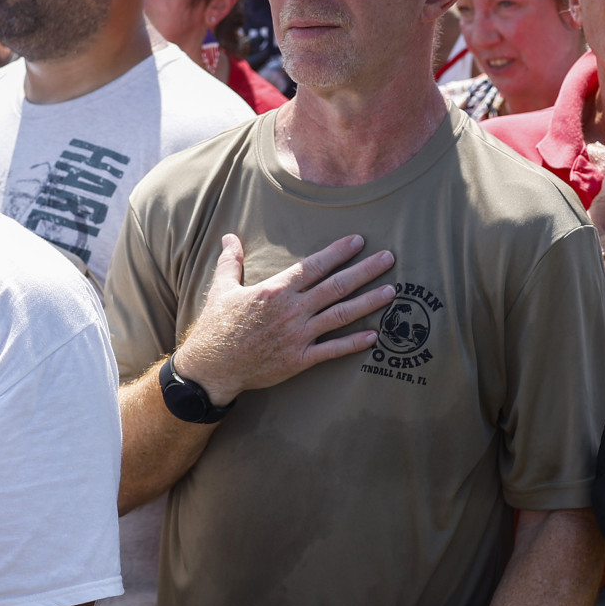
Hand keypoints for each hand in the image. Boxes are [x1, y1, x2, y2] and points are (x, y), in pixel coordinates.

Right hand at [170, 234, 395, 405]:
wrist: (212, 368)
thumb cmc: (217, 327)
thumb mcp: (222, 289)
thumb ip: (231, 262)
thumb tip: (229, 237)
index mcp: (275, 290)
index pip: (314, 266)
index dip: (338, 253)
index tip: (359, 241)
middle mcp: (292, 310)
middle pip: (336, 286)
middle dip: (365, 271)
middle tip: (389, 258)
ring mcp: (298, 335)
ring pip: (341, 315)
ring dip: (368, 302)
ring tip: (392, 291)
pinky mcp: (299, 359)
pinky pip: (333, 350)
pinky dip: (354, 343)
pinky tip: (374, 335)